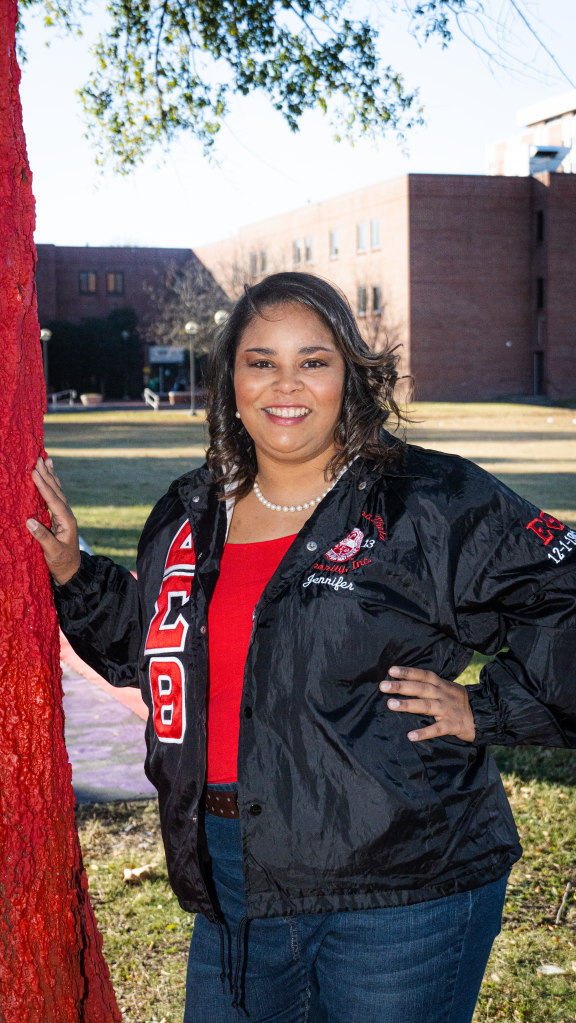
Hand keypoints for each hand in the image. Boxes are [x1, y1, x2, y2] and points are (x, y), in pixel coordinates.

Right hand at [26, 457, 80, 585]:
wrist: (71, 570)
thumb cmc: (62, 562)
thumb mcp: (52, 552)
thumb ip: (42, 537)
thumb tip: (29, 520)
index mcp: (66, 521)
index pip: (54, 500)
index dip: (44, 486)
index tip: (35, 472)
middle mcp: (67, 515)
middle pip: (57, 491)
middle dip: (47, 475)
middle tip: (39, 458)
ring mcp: (64, 515)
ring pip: (57, 492)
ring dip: (51, 476)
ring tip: (46, 460)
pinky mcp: (59, 518)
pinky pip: (55, 497)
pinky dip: (51, 485)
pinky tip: (48, 477)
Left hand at [380, 666, 474, 742]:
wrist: (483, 716)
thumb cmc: (458, 702)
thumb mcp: (446, 688)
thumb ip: (430, 685)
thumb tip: (406, 681)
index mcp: (441, 685)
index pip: (423, 675)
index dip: (408, 672)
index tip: (391, 670)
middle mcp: (443, 695)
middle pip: (421, 688)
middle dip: (402, 686)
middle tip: (383, 686)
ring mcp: (448, 710)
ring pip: (426, 706)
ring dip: (408, 705)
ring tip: (391, 705)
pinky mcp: (452, 725)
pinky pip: (437, 729)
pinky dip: (424, 732)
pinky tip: (411, 736)